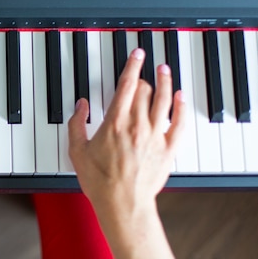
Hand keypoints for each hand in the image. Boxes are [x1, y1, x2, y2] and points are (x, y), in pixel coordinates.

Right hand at [68, 48, 185, 221]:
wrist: (122, 204)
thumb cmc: (100, 181)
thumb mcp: (77, 151)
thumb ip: (76, 124)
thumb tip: (80, 106)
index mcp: (114, 123)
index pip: (126, 85)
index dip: (132, 65)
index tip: (136, 54)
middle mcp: (137, 125)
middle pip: (145, 90)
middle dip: (143, 77)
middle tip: (142, 73)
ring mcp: (155, 136)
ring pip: (165, 100)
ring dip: (165, 82)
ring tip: (165, 71)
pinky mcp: (168, 149)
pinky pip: (180, 123)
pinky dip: (181, 107)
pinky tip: (180, 98)